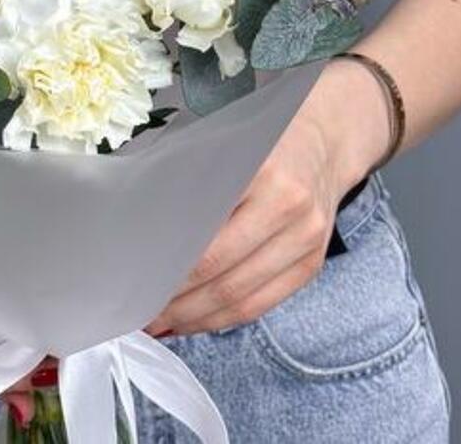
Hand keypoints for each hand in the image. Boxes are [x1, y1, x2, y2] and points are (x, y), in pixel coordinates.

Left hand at [146, 59, 389, 336]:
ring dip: (196, 318)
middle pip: (221, 273)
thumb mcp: (224, 143)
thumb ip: (188, 178)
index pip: (203, 232)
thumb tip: (140, 226)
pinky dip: (225, 319)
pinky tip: (196, 321)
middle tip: (140, 309)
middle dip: (175, 300)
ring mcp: (307, 240)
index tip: (135, 277)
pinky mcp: (312, 263)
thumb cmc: (260, 137)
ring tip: (161, 323)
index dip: (167, 264)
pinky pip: (264, 304)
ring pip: (241, 297)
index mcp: (260, 171)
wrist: (325, 139)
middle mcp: (289, 208)